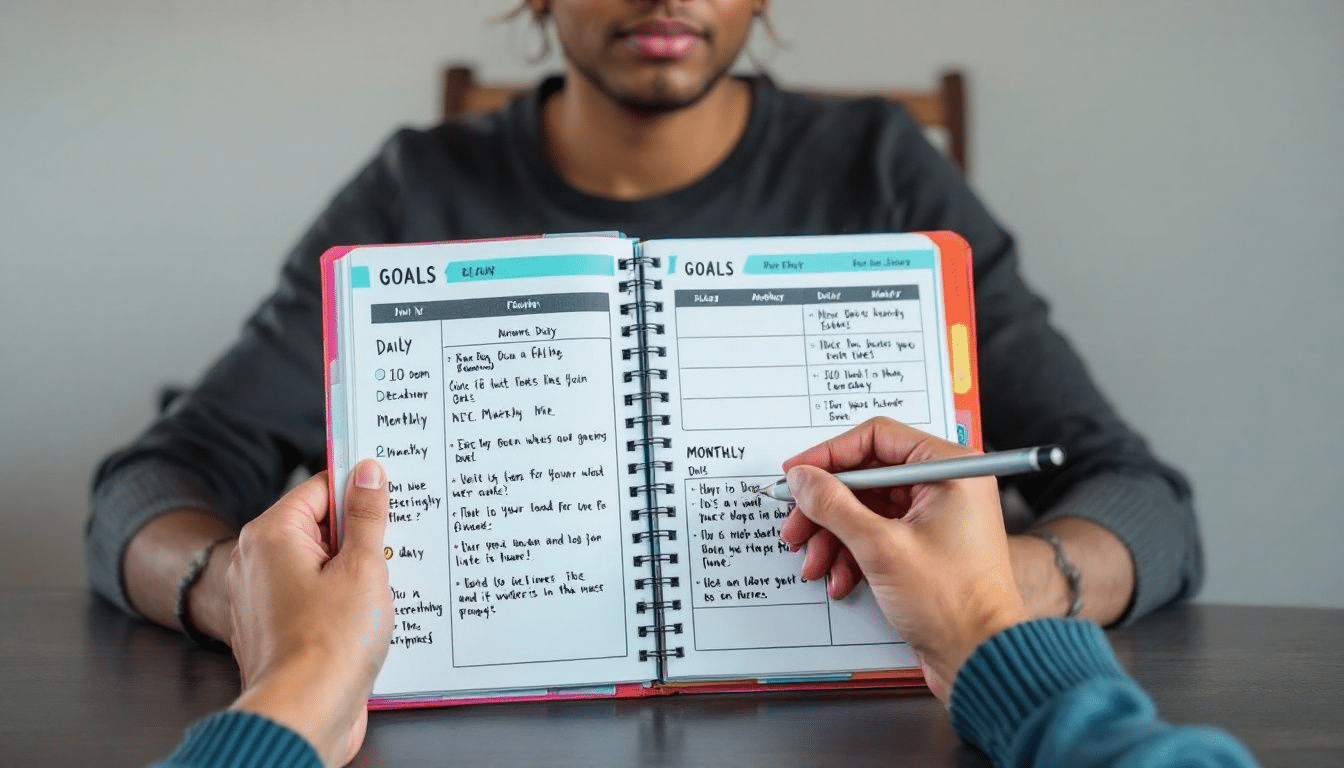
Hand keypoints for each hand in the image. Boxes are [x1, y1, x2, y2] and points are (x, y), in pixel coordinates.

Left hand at [226, 460, 392, 767]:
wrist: (306, 713)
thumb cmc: (329, 645)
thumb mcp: (363, 567)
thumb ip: (366, 515)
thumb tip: (367, 473)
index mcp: (272, 534)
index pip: (321, 487)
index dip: (359, 490)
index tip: (391, 494)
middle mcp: (257, 561)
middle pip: (319, 525)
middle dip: (360, 536)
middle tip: (393, 547)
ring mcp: (263, 596)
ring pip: (320, 563)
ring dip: (355, 571)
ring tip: (382, 588)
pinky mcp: (276, 627)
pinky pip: (314, 596)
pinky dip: (341, 600)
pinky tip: (367, 616)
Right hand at [779, 418, 1026, 701]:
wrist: (981, 660)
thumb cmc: (953, 603)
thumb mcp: (880, 547)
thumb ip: (833, 505)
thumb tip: (801, 477)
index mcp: (949, 469)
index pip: (877, 438)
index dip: (829, 455)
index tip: (796, 474)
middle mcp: (945, 485)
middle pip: (867, 476)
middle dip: (827, 507)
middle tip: (796, 527)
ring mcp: (935, 516)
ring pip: (866, 509)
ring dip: (834, 537)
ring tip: (815, 564)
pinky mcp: (925, 546)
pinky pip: (877, 535)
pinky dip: (852, 555)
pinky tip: (841, 580)